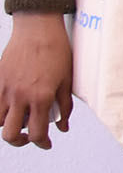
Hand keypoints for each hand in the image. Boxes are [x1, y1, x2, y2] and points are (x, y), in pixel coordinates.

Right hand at [0, 13, 72, 149]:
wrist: (38, 29)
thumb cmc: (55, 50)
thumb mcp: (66, 79)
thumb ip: (64, 106)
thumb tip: (62, 127)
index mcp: (41, 97)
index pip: (37, 134)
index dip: (42, 143)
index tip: (46, 143)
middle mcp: (20, 97)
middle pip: (11, 135)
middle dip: (20, 141)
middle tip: (29, 136)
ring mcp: (5, 90)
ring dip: (8, 125)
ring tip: (20, 119)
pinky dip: (0, 111)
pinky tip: (10, 106)